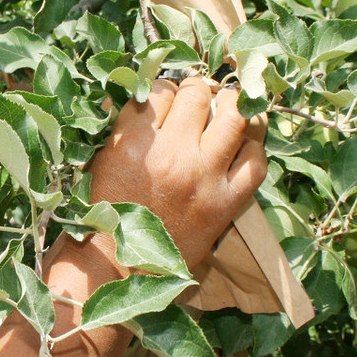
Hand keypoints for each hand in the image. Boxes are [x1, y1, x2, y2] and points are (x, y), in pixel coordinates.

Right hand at [85, 76, 267, 269]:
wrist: (119, 268)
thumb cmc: (106, 213)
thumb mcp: (101, 161)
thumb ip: (123, 126)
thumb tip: (147, 94)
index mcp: (132, 144)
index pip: (159, 90)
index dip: (163, 88)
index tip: (165, 98)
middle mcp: (172, 156)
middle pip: (197, 95)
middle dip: (196, 89)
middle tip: (195, 97)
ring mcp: (204, 179)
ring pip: (236, 117)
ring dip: (232, 105)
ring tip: (226, 107)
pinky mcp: (225, 204)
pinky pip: (256, 162)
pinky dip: (253, 146)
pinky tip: (242, 144)